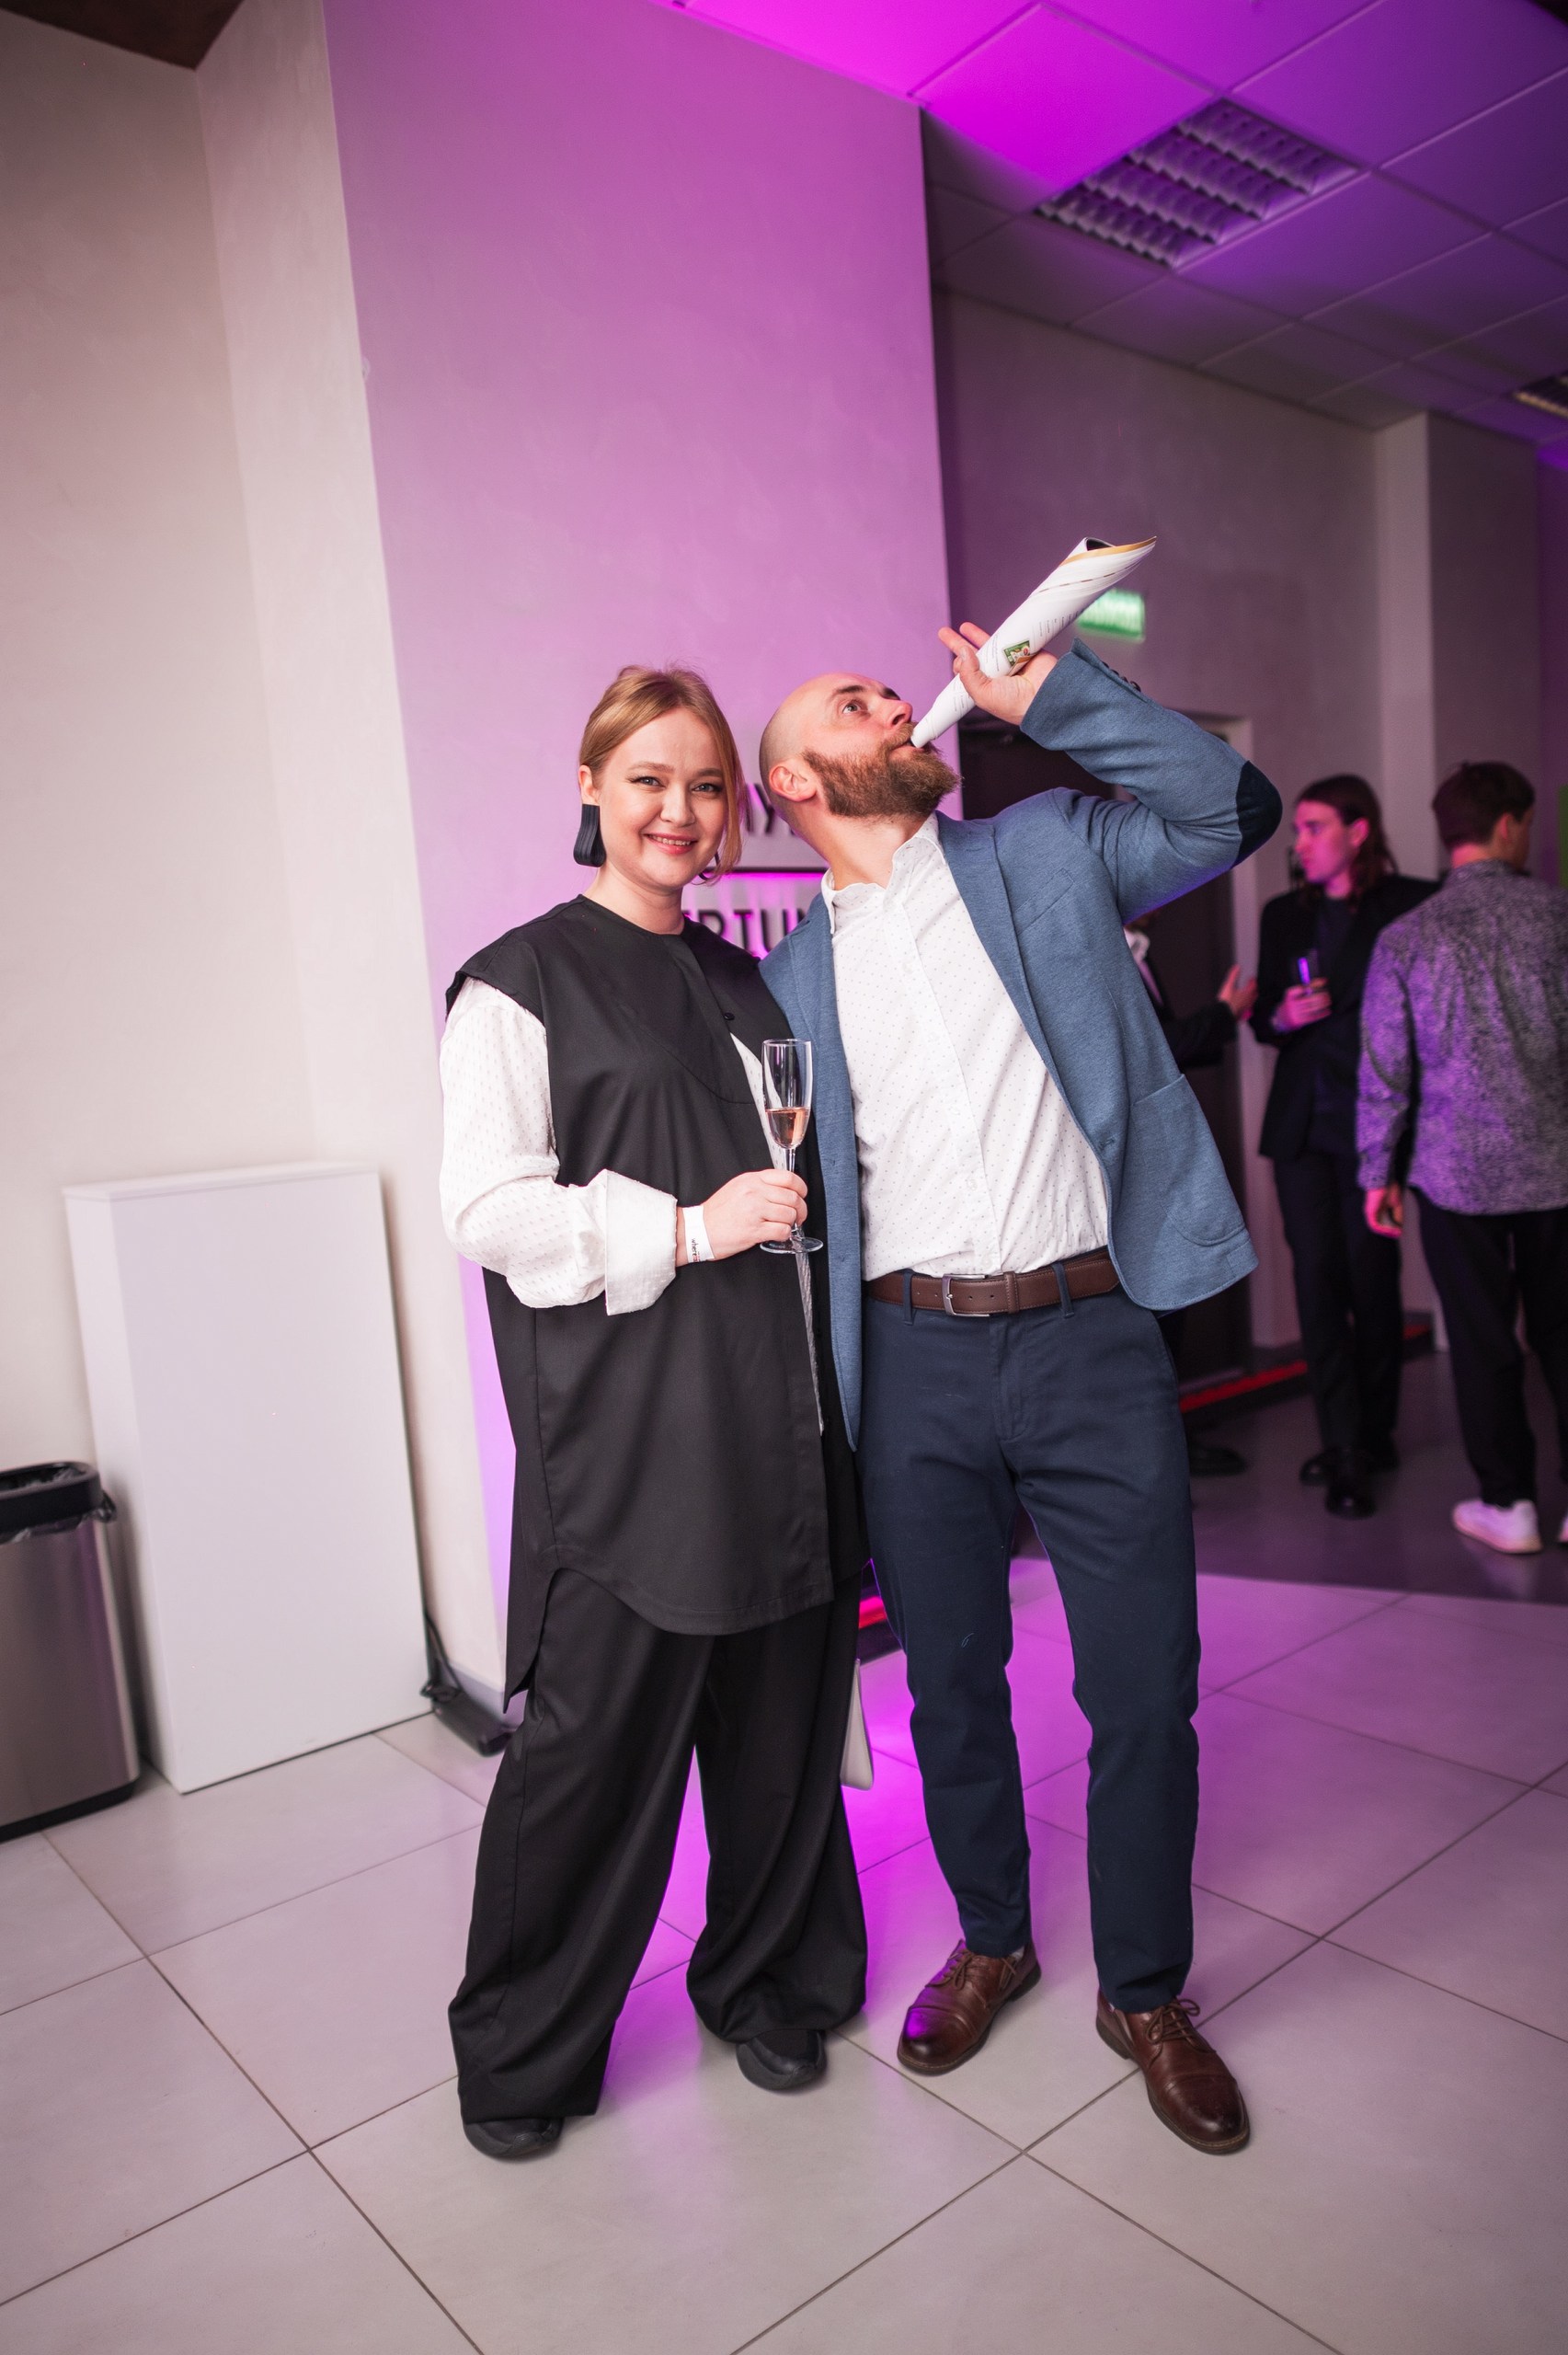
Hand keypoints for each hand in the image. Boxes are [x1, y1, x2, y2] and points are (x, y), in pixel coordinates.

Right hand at [699, 1169, 805, 1258]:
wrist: (698, 1230)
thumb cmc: (717, 1212)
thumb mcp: (737, 1188)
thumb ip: (760, 1185)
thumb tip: (784, 1190)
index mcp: (751, 1180)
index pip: (788, 1178)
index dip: (801, 1188)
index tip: (802, 1196)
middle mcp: (754, 1192)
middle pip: (793, 1198)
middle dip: (800, 1210)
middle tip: (797, 1217)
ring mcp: (754, 1211)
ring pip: (790, 1215)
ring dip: (791, 1223)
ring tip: (782, 1226)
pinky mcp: (754, 1230)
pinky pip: (782, 1230)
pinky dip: (784, 1234)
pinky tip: (776, 1234)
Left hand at [937, 621, 1056, 725]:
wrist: (1045, 696)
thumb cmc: (1016, 703)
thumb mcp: (984, 694)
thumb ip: (969, 675)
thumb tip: (963, 652)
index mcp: (985, 689)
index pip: (966, 675)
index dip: (958, 666)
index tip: (955, 661)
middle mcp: (995, 676)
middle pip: (972, 656)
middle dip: (958, 645)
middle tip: (943, 633)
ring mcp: (1008, 662)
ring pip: (987, 645)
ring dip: (974, 636)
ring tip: (961, 627)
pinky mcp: (1021, 651)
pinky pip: (1007, 638)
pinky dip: (998, 632)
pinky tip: (987, 627)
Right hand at [1218, 964, 1256, 1017]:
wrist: (1223, 1016)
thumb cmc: (1226, 1001)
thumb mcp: (1228, 986)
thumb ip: (1233, 976)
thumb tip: (1237, 967)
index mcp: (1246, 994)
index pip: (1253, 986)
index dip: (1253, 981)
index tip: (1252, 978)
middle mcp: (1247, 1001)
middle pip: (1254, 994)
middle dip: (1254, 989)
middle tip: (1252, 985)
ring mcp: (1245, 1008)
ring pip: (1251, 1001)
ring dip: (1251, 997)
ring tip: (1249, 994)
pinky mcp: (1241, 1014)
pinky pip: (1247, 1008)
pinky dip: (1247, 1004)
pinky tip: (1243, 1005)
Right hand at [1274, 981, 1330, 1031]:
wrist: (1281, 1019)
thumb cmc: (1290, 1004)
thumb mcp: (1293, 995)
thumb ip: (1305, 988)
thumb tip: (1321, 981)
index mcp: (1289, 995)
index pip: (1303, 988)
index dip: (1314, 985)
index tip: (1323, 982)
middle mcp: (1291, 1004)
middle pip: (1309, 999)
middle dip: (1320, 996)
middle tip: (1327, 994)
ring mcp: (1295, 1014)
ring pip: (1312, 1008)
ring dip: (1322, 1004)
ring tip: (1328, 1001)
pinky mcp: (1298, 1022)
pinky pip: (1312, 1017)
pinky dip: (1321, 1014)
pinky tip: (1327, 1011)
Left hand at [1365, 1183, 1402, 1237]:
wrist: (1383, 1181)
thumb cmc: (1389, 1189)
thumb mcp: (1396, 1204)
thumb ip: (1398, 1215)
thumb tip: (1400, 1226)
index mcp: (1380, 1208)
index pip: (1384, 1222)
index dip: (1391, 1228)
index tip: (1399, 1232)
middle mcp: (1374, 1211)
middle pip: (1380, 1225)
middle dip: (1389, 1232)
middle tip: (1397, 1235)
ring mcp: (1371, 1211)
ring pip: (1377, 1226)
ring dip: (1386, 1231)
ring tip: (1394, 1233)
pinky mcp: (1370, 1211)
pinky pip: (1373, 1224)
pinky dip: (1381, 1228)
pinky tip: (1389, 1230)